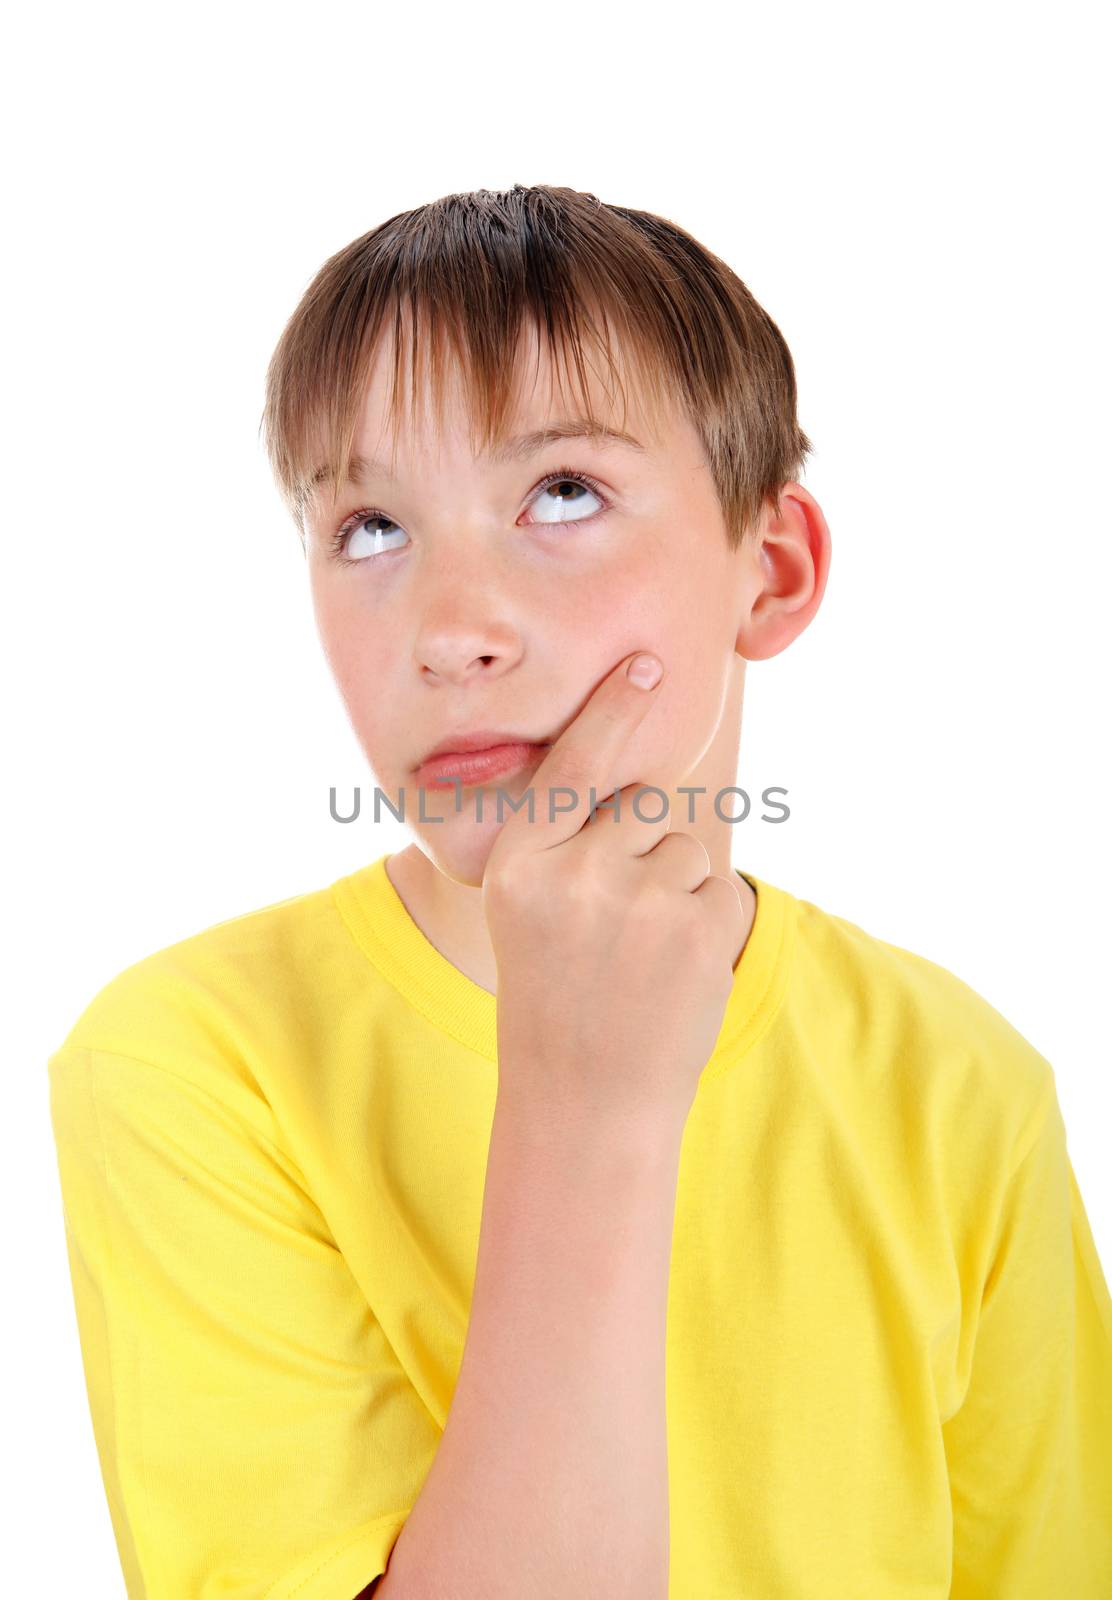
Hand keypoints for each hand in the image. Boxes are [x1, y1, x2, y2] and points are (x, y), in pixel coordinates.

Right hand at [482, 652, 745, 1135]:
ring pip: (683, 847)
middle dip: (640, 850)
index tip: (648, 663)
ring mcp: (640, 900)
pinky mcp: (698, 928)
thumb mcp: (531, 914)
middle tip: (612, 927)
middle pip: (640, 809)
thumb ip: (567, 848)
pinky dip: (704, 924)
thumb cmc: (556, 998)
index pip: (574, 767)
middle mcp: (576, 872)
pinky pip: (717, 888)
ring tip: (639, 956)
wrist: (584, 1098)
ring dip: (674, 890)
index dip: (613, 709)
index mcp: (520, 865)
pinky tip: (671, 971)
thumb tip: (641, 785)